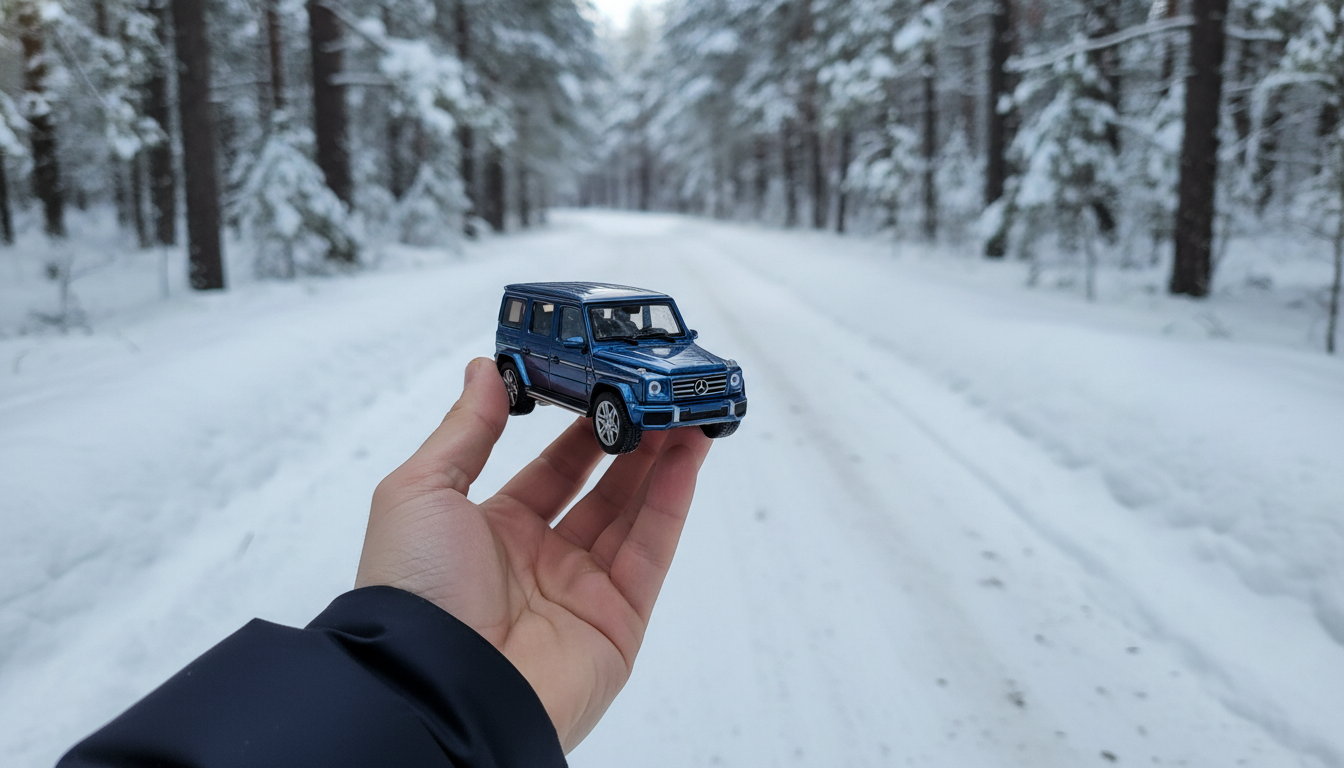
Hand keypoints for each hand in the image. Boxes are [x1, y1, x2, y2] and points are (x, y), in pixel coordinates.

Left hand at [355, 358, 712, 751]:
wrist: (439, 686)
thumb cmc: (414, 593)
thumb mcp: (421, 492)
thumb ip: (464, 430)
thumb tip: (485, 371)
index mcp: (491, 533)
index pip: (549, 471)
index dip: (580, 430)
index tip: (606, 388)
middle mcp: (539, 563)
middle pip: (601, 491)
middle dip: (631, 442)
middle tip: (657, 396)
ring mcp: (581, 593)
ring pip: (633, 517)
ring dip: (662, 464)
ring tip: (683, 414)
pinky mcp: (617, 623)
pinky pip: (651, 553)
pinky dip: (672, 503)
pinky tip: (686, 458)